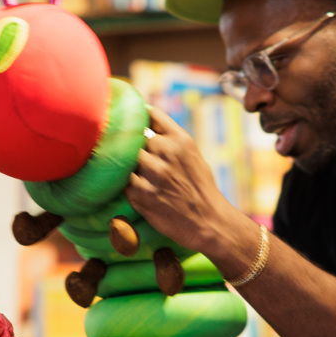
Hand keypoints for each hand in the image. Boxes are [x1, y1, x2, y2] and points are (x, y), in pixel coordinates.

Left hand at [125, 105, 252, 265]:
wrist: (210, 222)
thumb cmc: (201, 188)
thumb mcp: (192, 154)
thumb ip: (170, 138)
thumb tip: (145, 121)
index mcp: (180, 139)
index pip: (150, 114)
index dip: (140, 120)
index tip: (136, 126)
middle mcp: (166, 152)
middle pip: (135, 140)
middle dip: (137, 150)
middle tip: (146, 165)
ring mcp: (153, 174)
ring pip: (127, 161)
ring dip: (132, 169)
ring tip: (146, 181)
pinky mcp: (141, 195)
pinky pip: (125, 184)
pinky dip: (131, 187)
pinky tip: (144, 194)